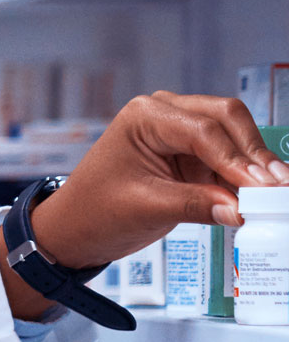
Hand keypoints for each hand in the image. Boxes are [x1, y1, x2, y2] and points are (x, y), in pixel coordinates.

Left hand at [0, 92, 285, 318]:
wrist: (73, 229)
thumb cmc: (94, 213)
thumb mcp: (144, 208)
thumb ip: (195, 205)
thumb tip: (241, 210)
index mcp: (146, 116)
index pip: (204, 132)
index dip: (238, 160)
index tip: (264, 187)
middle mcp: (165, 112)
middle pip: (228, 120)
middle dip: (254, 154)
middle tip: (279, 187)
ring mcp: (180, 131)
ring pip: (234, 136)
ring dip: (254, 165)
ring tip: (276, 195)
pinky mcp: (190, 154)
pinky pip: (227, 159)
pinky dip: (244, 177)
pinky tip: (260, 197)